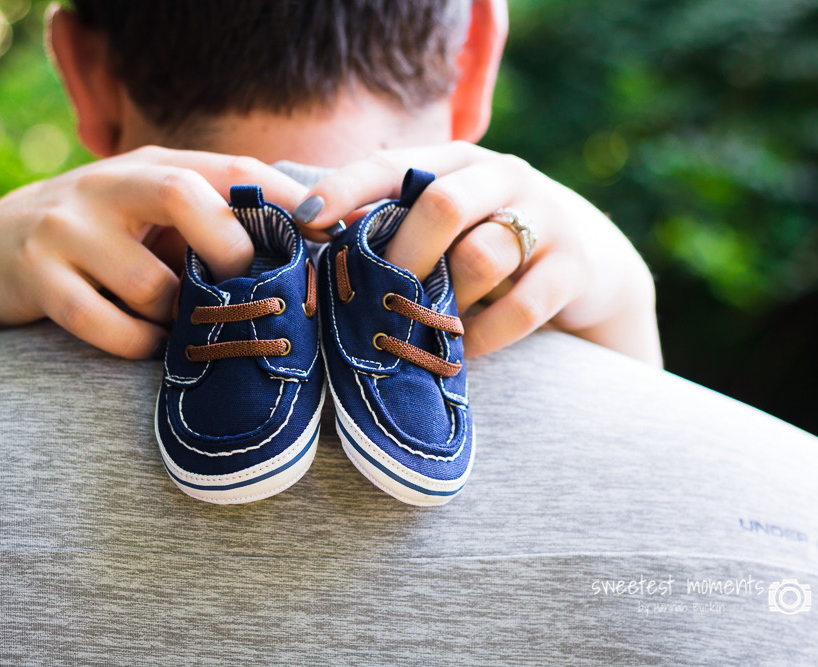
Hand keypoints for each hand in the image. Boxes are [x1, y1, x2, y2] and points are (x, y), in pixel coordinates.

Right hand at [0, 147, 308, 358]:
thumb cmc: (100, 240)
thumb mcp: (151, 215)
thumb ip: (210, 223)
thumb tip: (305, 251)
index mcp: (150, 167)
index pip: (231, 169)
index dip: (286, 197)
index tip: (335, 229)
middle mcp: (107, 185)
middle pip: (187, 197)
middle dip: (232, 249)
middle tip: (250, 289)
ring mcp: (67, 228)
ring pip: (153, 285)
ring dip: (180, 319)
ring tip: (181, 327)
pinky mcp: (36, 277)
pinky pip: (110, 327)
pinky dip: (140, 345)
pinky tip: (147, 344)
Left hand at [295, 141, 661, 365]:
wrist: (583, 264)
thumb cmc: (484, 241)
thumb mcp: (443, 223)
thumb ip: (391, 221)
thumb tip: (311, 238)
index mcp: (459, 160)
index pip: (393, 164)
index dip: (346, 189)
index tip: (305, 220)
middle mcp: (504, 176)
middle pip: (443, 204)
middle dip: (402, 255)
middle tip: (378, 295)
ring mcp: (546, 220)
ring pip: (481, 258)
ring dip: (445, 300)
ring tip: (426, 324)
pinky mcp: (573, 269)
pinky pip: (519, 309)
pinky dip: (481, 336)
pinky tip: (461, 349)